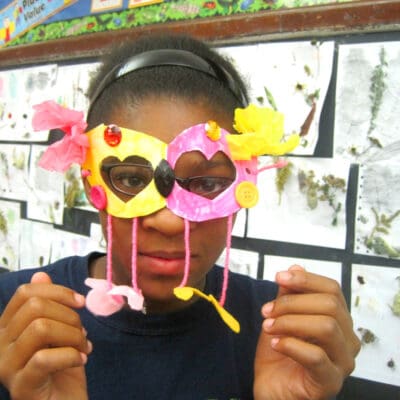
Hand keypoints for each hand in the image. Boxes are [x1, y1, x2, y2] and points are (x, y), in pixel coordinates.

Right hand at [0, 272, 90, 399]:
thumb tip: (41, 275)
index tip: (81, 302)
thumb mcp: (60, 330)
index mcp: (8, 327)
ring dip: (73, 335)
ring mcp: (6, 367)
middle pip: (35, 307)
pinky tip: (81, 360)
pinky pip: (44, 358)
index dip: (59, 292)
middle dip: (70, 316)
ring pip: (40, 328)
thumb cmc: (63, 367)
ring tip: (83, 347)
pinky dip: (71, 355)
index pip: (26, 292)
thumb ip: (49, 304)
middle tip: (83, 333)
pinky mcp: (20, 387)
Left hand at [254, 265, 360, 399]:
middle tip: (266, 310)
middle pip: (330, 305)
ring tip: (268, 326)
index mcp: (338, 319)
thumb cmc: (279, 351)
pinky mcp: (331, 382)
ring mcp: (343, 362)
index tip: (279, 277)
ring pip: (326, 326)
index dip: (305, 279)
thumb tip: (295, 267)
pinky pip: (316, 356)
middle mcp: (347, 339)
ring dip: (290, 322)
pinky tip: (275, 344)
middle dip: (292, 303)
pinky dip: (291, 345)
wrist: (272, 386)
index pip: (332, 289)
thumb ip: (289, 294)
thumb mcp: (280, 316)